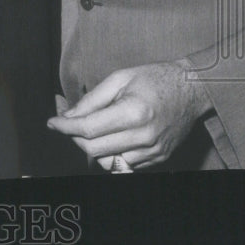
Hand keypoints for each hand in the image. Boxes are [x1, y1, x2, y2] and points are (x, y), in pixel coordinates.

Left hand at [47, 61, 211, 169]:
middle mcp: (144, 137)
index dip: (65, 127)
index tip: (52, 123)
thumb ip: (92, 100)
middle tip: (69, 122)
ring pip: (107, 163)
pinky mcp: (158, 159)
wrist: (192, 90)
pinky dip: (111, 154)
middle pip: (94, 150)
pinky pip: (124, 165)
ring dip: (92, 149)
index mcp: (134, 113)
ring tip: (92, 129)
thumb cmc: (154, 78)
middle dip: (75, 137)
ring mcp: (153, 152)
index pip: (89, 129)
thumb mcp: (119, 78)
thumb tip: (68, 115)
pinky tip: (110, 136)